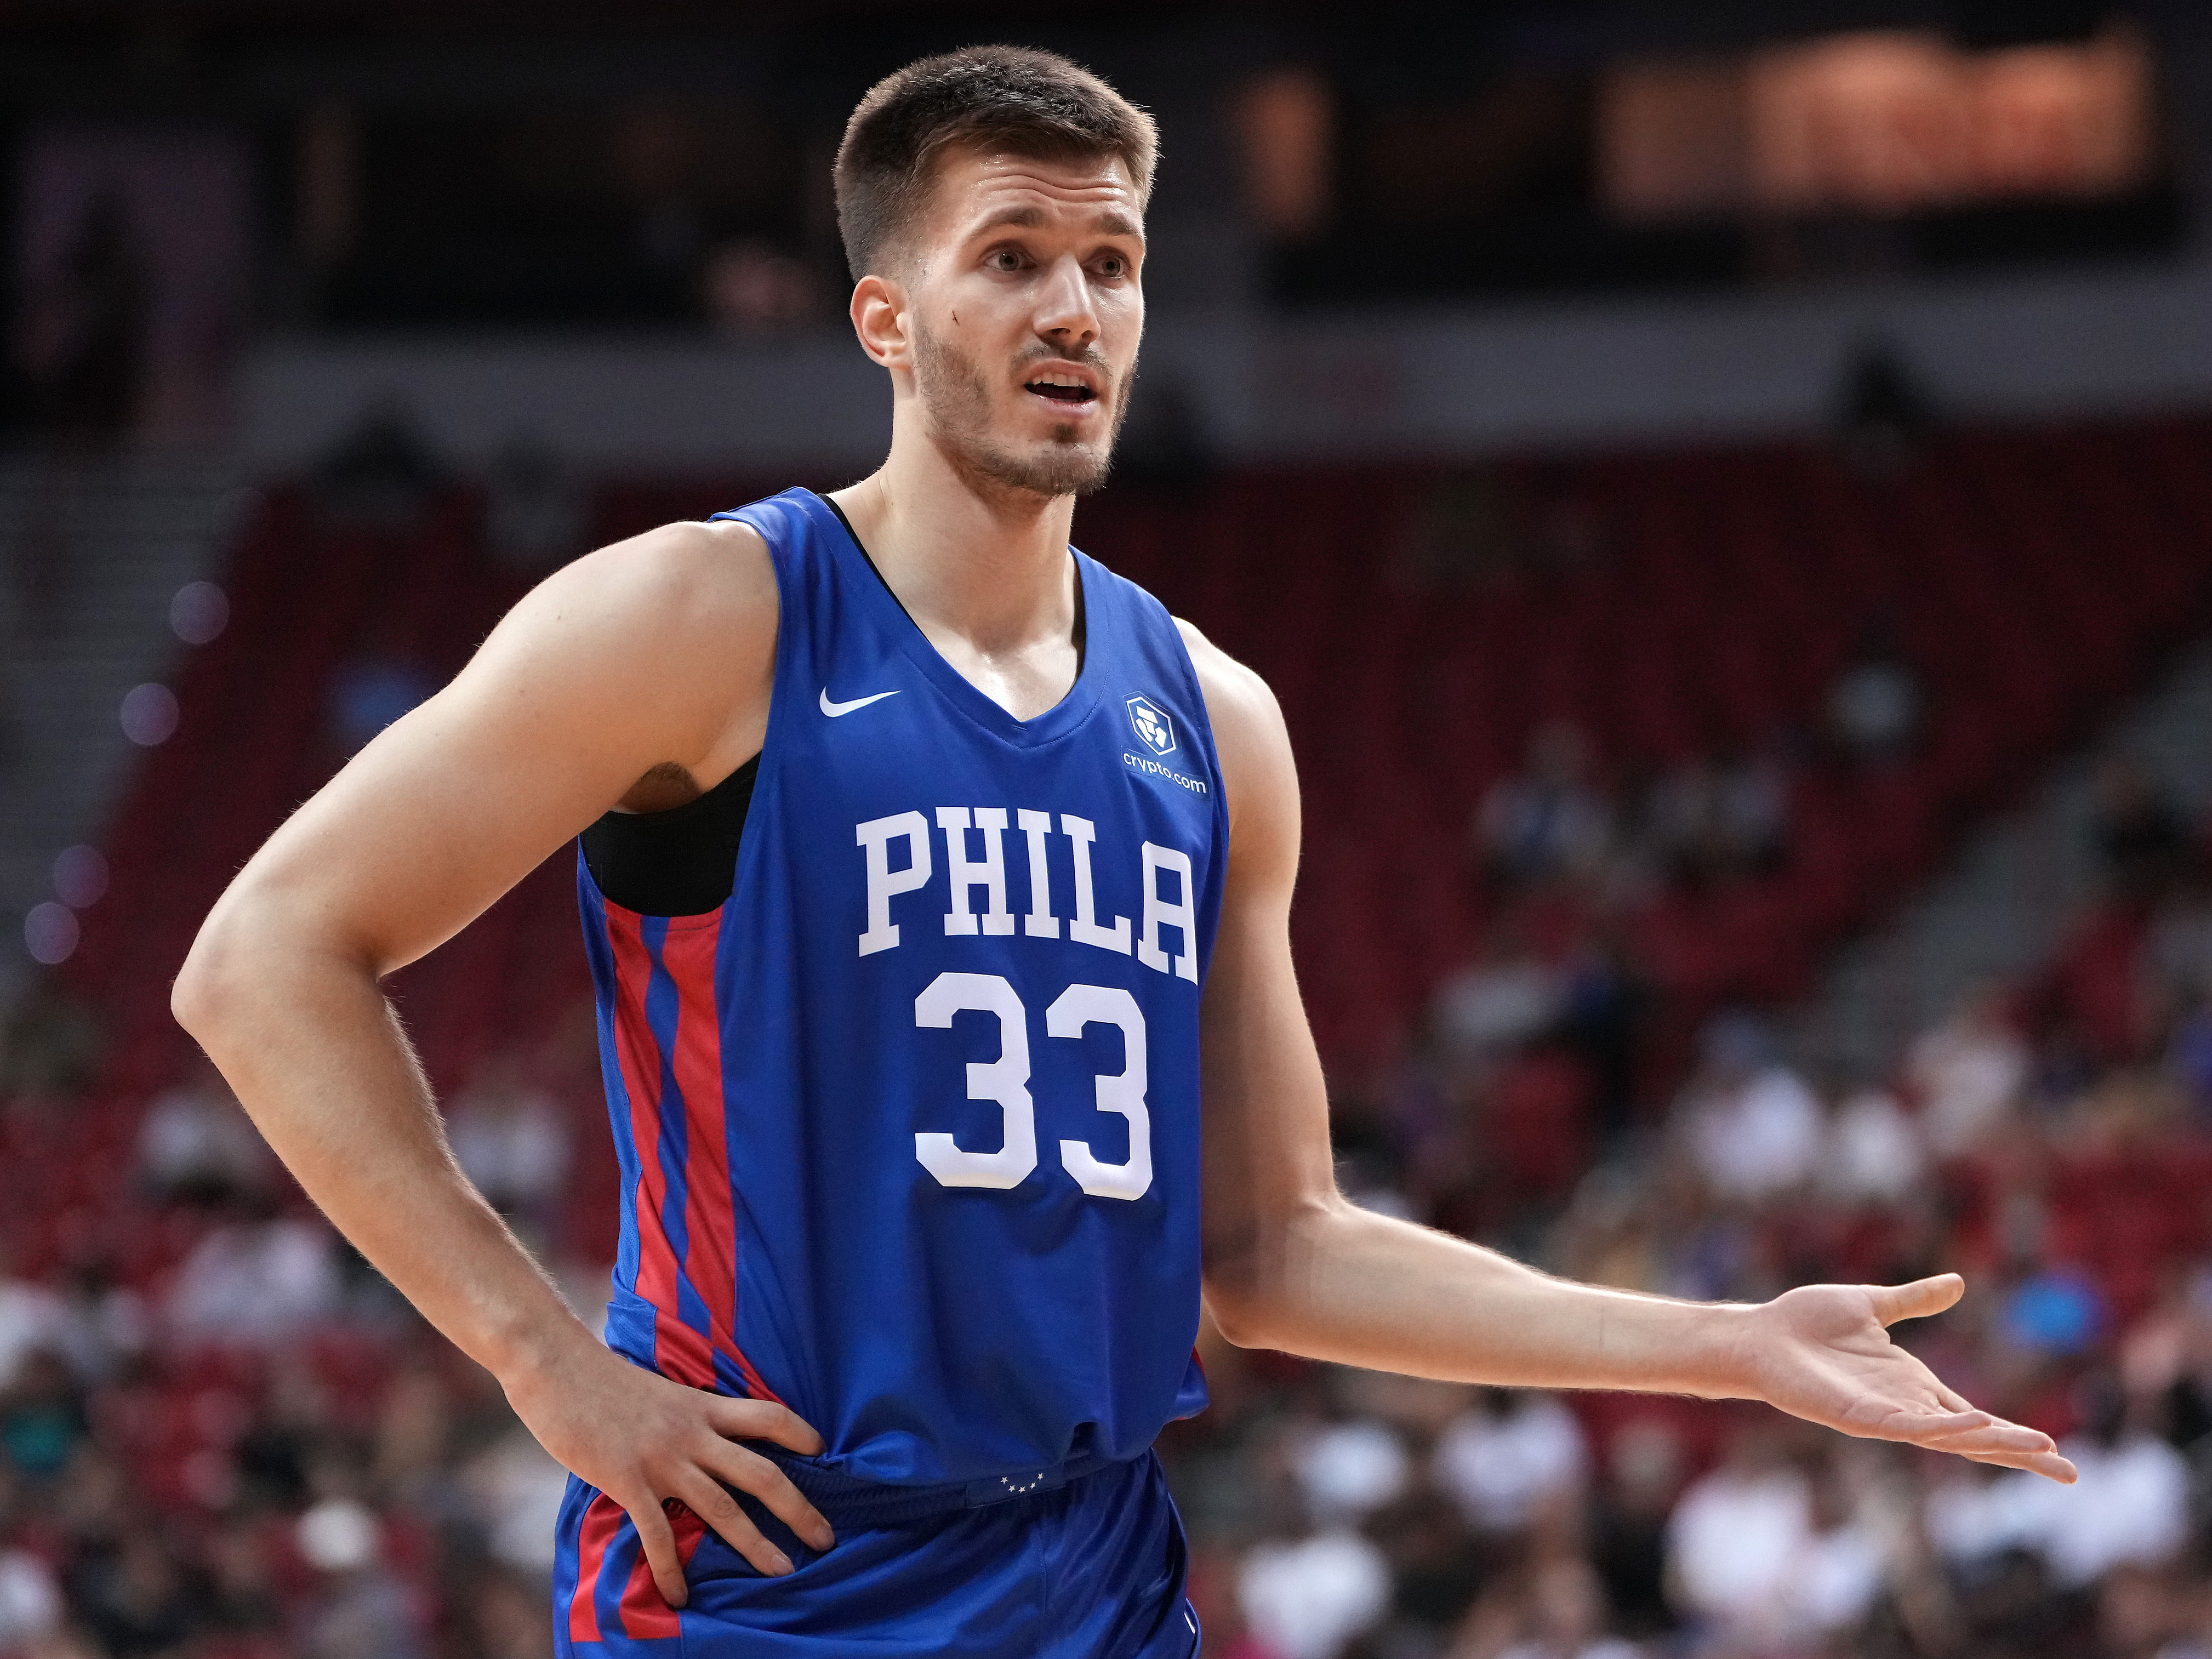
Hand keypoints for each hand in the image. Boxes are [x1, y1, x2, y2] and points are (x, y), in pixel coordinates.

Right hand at [504, 1335, 836, 1605]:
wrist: (557, 1366)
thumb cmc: (601, 1378)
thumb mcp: (657, 1390)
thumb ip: (682, 1416)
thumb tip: (697, 1438)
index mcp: (702, 1406)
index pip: (767, 1416)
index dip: (800, 1433)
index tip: (822, 1452)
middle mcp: (692, 1433)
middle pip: (761, 1472)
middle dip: (798, 1508)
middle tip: (825, 1538)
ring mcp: (662, 1459)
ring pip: (723, 1508)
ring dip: (755, 1544)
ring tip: (781, 1572)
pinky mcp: (627, 1480)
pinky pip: (658, 1533)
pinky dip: (671, 1569)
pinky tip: (681, 1596)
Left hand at [1738, 1273, 2076, 1482]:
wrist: (1762, 1333)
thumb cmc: (1807, 1322)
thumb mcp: (1872, 1303)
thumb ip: (1914, 1299)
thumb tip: (1957, 1284)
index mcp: (1912, 1384)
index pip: (1974, 1416)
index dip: (2012, 1433)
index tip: (2056, 1451)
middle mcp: (1904, 1405)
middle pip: (1973, 1437)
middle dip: (2018, 1453)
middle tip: (2068, 1473)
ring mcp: (1882, 1414)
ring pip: (1947, 1437)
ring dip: (1990, 1441)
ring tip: (2037, 1447)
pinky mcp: (1855, 1416)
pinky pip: (1904, 1426)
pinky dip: (1939, 1427)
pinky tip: (1971, 1424)